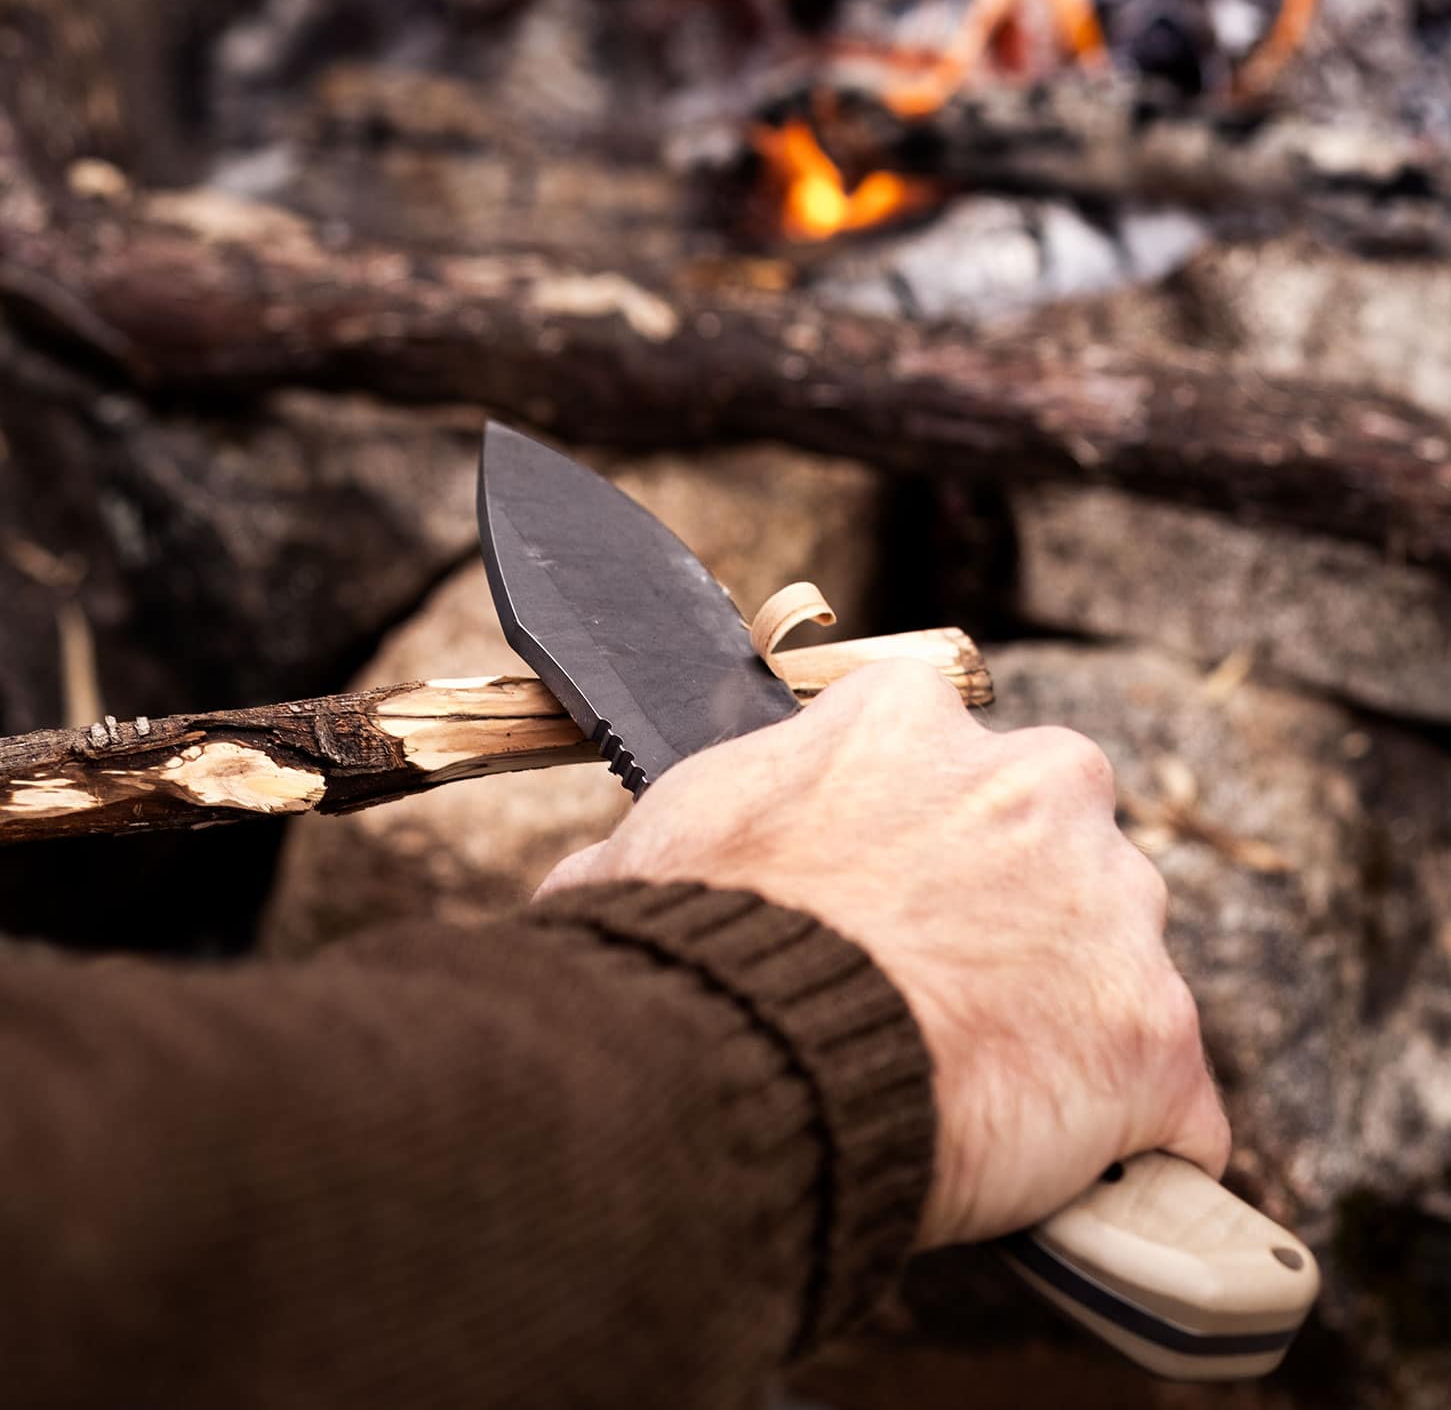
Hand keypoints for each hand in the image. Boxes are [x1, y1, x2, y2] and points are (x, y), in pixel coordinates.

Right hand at [536, 659, 1229, 1248]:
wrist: (749, 1056)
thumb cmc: (698, 941)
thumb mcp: (663, 845)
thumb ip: (680, 837)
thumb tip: (591, 881)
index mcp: (915, 720)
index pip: (949, 763)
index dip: (921, 843)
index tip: (893, 903)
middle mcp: (1039, 782)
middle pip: (1059, 849)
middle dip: (1021, 918)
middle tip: (944, 996)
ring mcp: (1112, 908)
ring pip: (1121, 965)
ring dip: (1074, 1023)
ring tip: (984, 1093)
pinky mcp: (1155, 1034)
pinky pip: (1172, 1101)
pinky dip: (1128, 1140)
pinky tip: (1064, 1176)